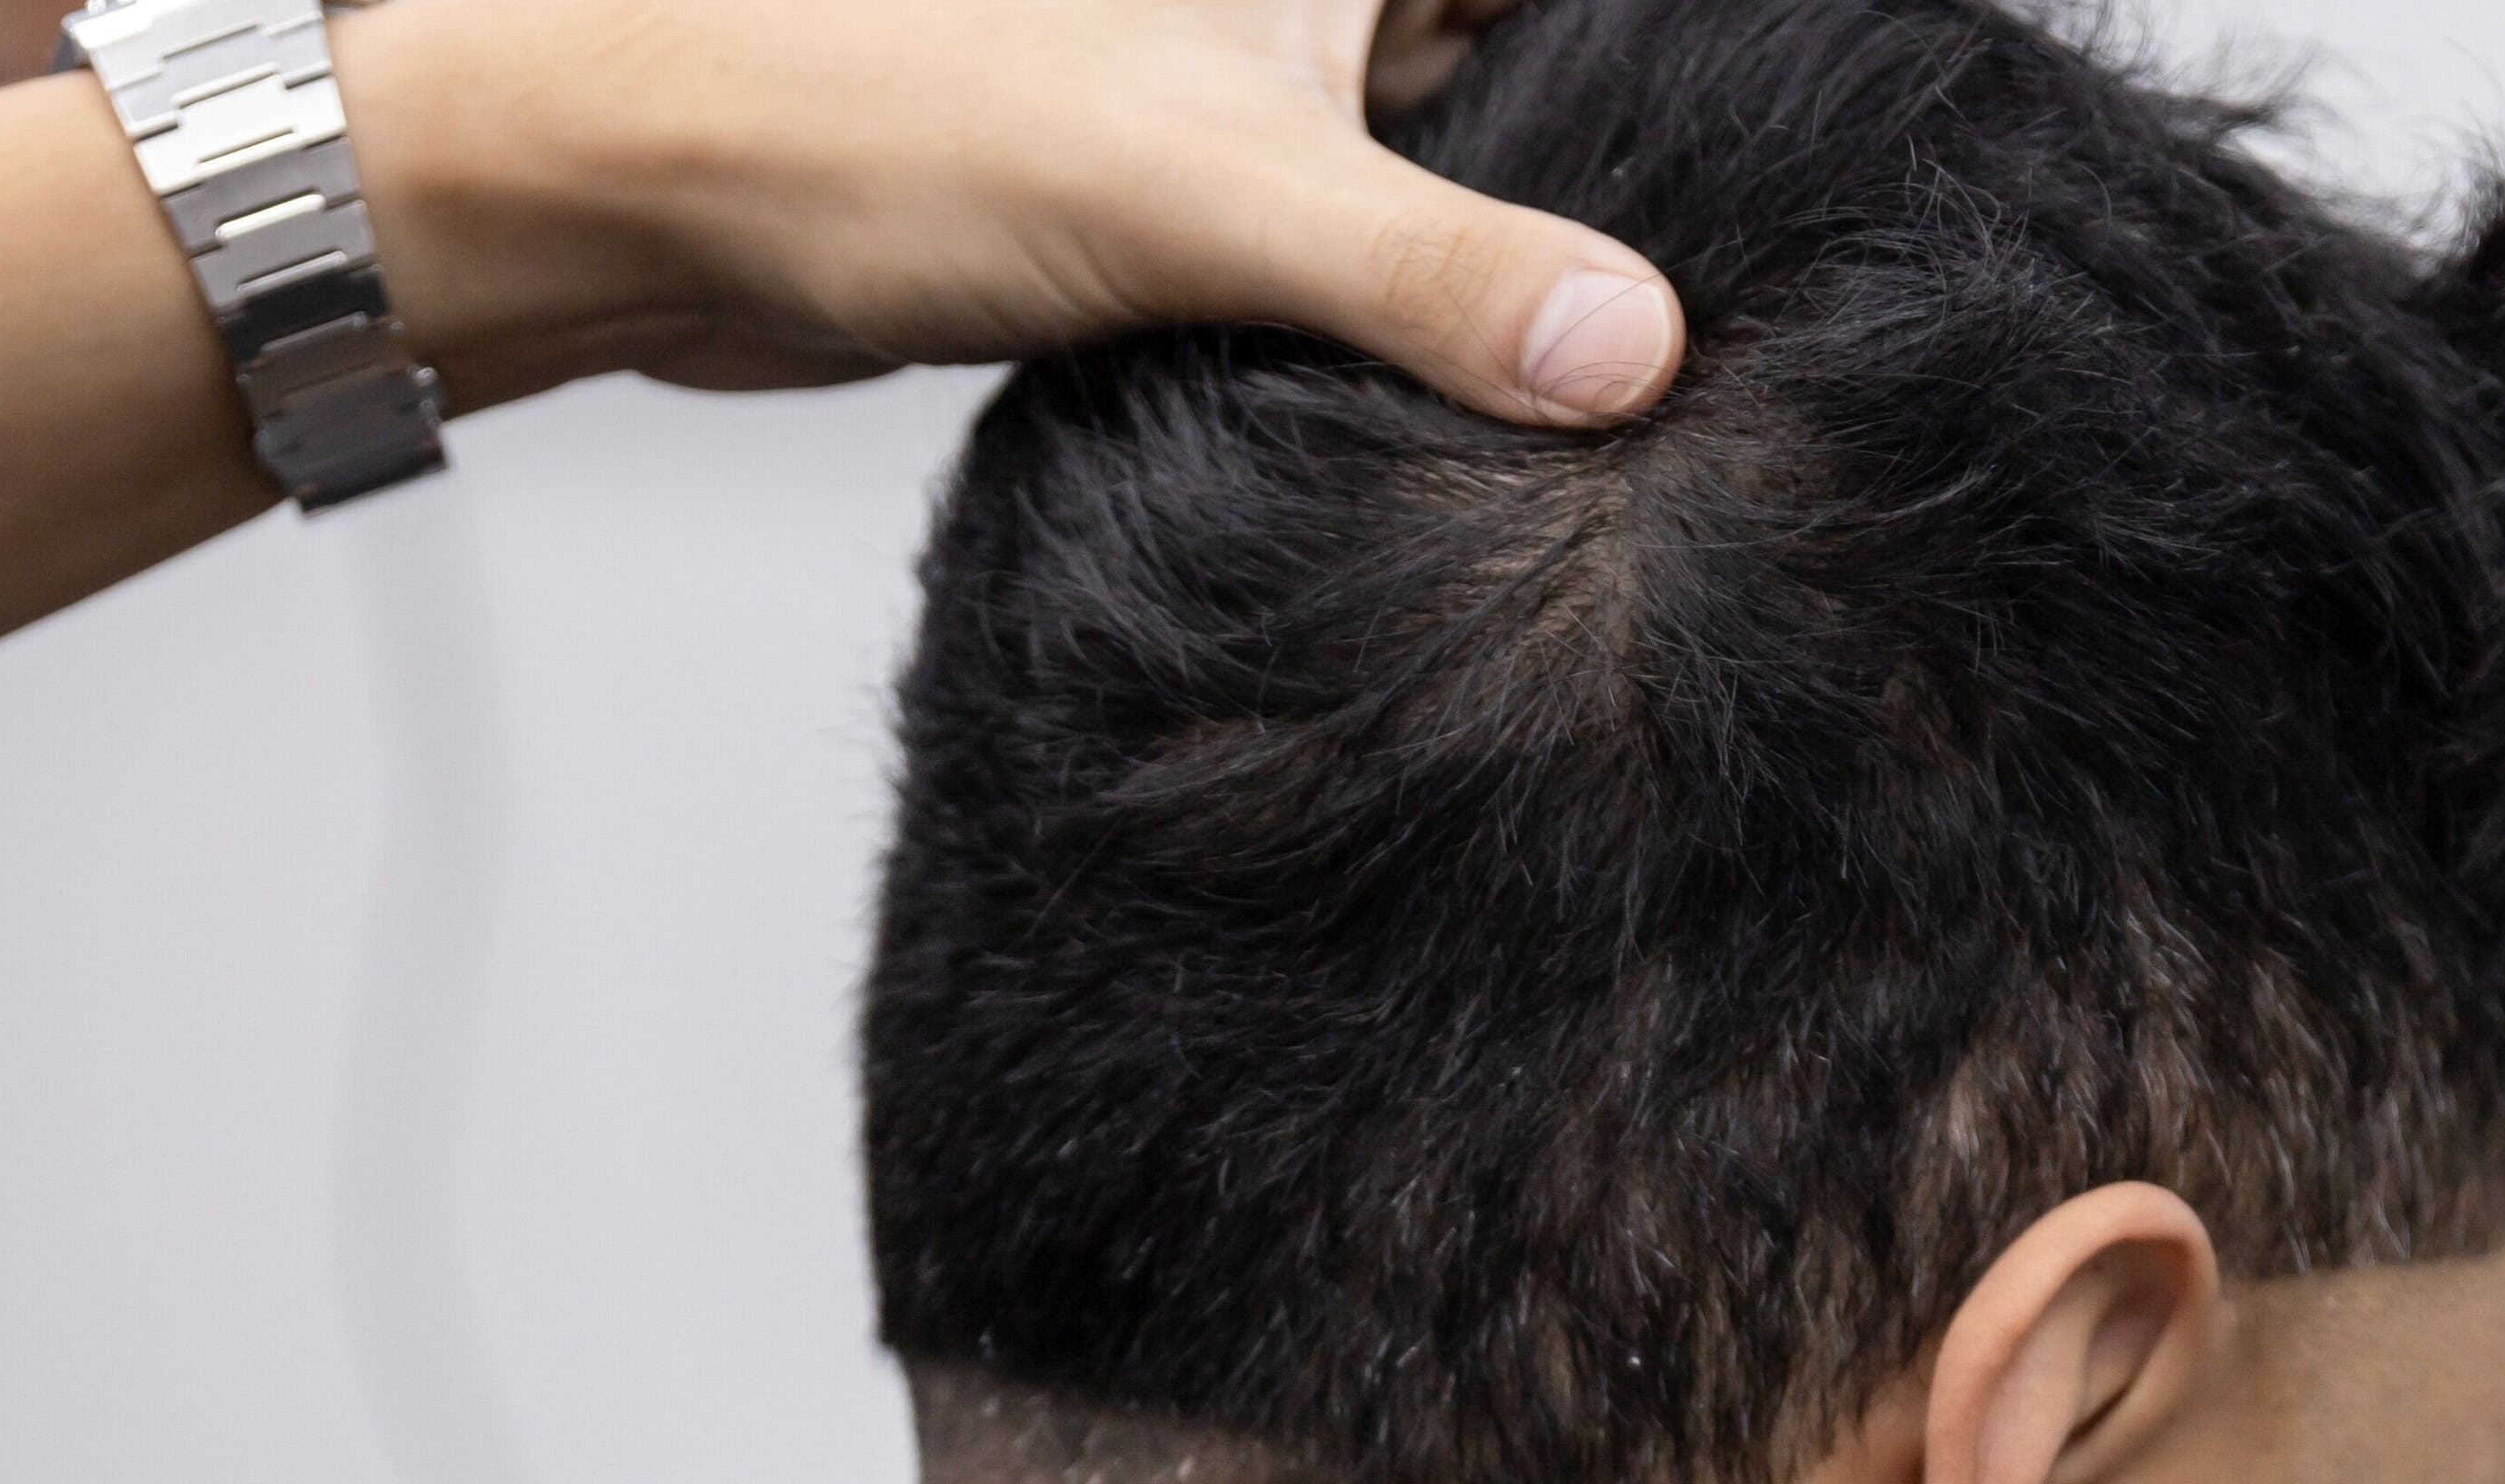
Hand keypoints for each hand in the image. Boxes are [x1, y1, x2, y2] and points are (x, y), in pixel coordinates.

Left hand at [339, 0, 1682, 426]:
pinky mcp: (1191, 198)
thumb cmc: (891, 116)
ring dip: (1511, 275)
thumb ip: (1431, 268)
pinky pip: (1355, 253)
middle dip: (1628, 192)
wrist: (668, 204)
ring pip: (1450, 171)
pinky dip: (1408, 326)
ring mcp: (1256, 91)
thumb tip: (1636, 354)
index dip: (1720, 78)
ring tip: (1650, 399)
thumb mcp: (1209, 191)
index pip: (1594, 12)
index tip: (1836, 173)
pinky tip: (1475, 421)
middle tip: (1764, 324)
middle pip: (1541, 74)